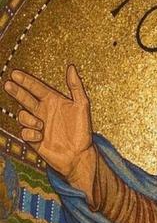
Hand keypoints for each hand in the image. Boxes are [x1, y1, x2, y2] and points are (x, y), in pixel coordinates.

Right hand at [3, 65, 95, 199]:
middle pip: (25, 98)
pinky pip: (24, 132)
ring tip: (41, 124)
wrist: (79, 155)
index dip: (26, 80)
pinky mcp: (33, 138)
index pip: (37, 88)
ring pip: (23, 115)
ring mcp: (38, 125)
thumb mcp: (82, 105)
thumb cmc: (82, 130)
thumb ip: (76, 86)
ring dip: (29, 118)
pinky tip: (40, 135)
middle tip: (7, 84)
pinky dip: (31, 132)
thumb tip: (71, 67)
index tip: (15, 73)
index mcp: (54, 101)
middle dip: (16, 91)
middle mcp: (44, 111)